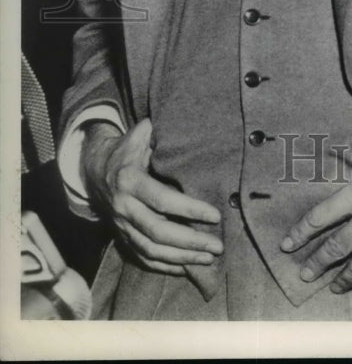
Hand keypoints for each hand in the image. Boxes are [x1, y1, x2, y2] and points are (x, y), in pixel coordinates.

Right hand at [82, 118, 222, 274]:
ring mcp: (121, 226)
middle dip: (190, 241)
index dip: (190, 209)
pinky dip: (165, 266)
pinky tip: (187, 267)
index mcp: (129, 180)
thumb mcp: (139, 135)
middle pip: (158, 231)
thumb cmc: (126, 149)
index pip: (163, 200)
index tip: (215, 215)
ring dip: (182, 257)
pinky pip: (142, 257)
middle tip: (218, 245)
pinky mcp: (122, 237)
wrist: (93, 170)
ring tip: (209, 258)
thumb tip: (184, 124)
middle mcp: (124, 207)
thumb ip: (157, 132)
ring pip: (151, 249)